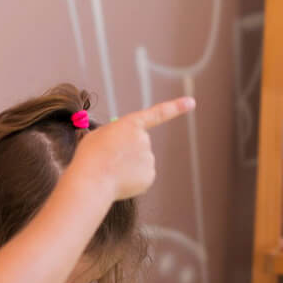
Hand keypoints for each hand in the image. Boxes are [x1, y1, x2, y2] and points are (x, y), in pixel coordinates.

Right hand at [73, 97, 194, 200]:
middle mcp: (145, 139)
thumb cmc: (90, 156)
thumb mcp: (99, 135)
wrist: (92, 181)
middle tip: (110, 157)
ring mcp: (149, 158)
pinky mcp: (150, 176)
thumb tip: (125, 146)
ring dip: (129, 165)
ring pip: (140, 161)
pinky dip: (132, 178)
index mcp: (131, 124)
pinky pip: (142, 175)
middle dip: (128, 150)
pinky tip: (119, 180)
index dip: (176, 107)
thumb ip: (117, 135)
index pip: (158, 113)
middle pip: (140, 144)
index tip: (191, 102)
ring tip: (112, 169)